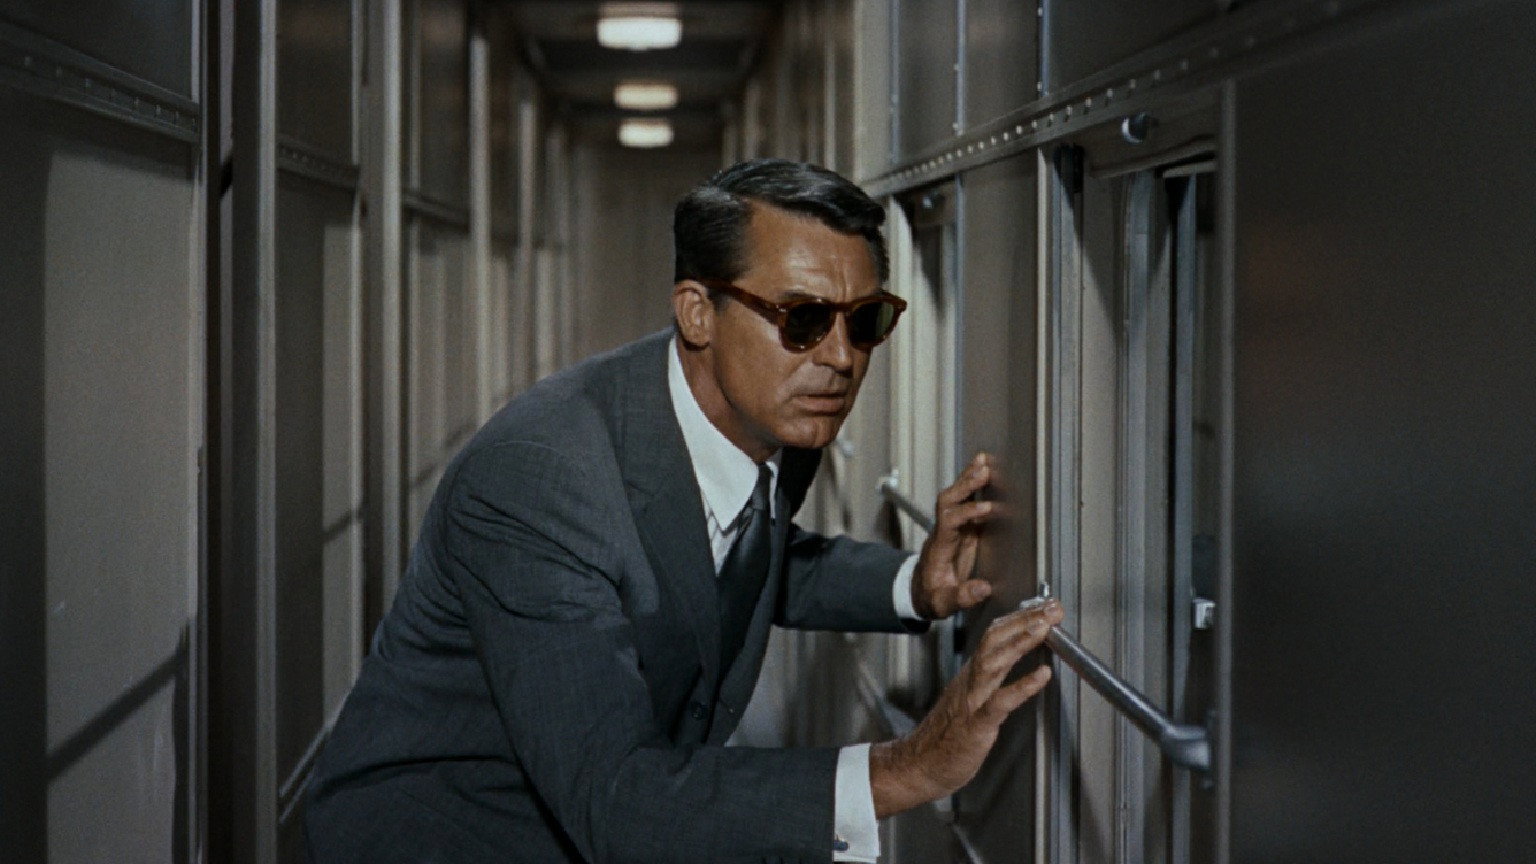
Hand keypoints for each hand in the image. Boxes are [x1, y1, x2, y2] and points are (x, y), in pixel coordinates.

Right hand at [868, 599, 1062, 816]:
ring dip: (1020, 641)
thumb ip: (988, 680)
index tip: (1043, 606)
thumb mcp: (968, 699)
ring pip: (994, 662)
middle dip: (1024, 620)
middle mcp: (971, 681)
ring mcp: (972, 701)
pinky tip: (1043, 675)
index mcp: (971, 675)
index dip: (1019, 618)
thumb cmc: (945, 738)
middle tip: (1051, 607)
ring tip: (1044, 627)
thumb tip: (1010, 660)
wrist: (917, 765)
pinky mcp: (975, 726)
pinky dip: (1022, 686)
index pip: (994, 635)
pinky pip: (1000, 702)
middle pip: (994, 640)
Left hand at [911, 452, 997, 619]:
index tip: (987, 509)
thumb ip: (961, 596)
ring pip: (954, 497)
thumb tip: (984, 588)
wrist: (919, 593)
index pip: (949, 522)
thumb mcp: (943, 603)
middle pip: (948, 501)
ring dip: (967, 479)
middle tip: (983, 471)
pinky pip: (964, 502)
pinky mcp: (960, 529)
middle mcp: (943, 532)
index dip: (967, 513)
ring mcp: (950, 528)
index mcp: (940, 547)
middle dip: (965, 486)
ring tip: (983, 460)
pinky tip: (983, 471)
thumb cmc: (931, 597)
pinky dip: (972, 485)